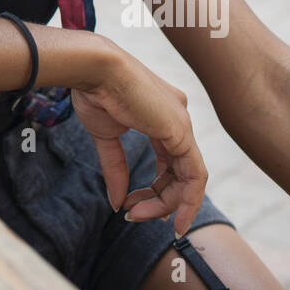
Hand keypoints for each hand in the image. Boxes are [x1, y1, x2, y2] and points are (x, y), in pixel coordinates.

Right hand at [71, 48, 207, 235]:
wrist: (94, 68)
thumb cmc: (95, 91)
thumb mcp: (106, 136)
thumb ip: (116, 168)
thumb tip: (117, 203)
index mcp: (161, 113)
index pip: (168, 159)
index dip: (157, 187)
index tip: (134, 205)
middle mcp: (178, 117)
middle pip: (178, 171)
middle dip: (158, 199)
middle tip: (133, 215)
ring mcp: (182, 124)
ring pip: (188, 177)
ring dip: (165, 203)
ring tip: (138, 215)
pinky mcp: (181, 132)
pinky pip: (195, 176)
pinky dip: (188, 201)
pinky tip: (175, 221)